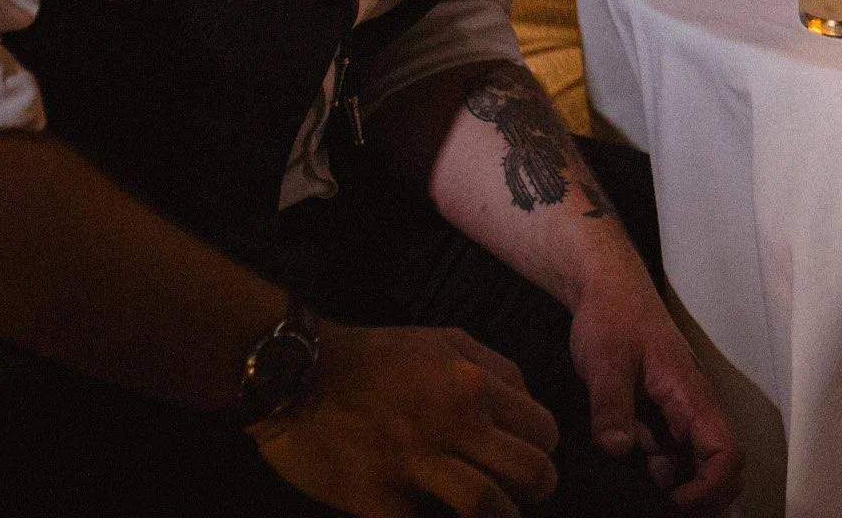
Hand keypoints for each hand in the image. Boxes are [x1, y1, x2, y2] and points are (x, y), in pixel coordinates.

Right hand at [250, 320, 558, 517]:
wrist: (297, 378)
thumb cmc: (376, 357)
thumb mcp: (447, 342)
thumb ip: (496, 370)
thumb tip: (528, 404)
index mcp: (475, 385)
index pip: (544, 431)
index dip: (541, 447)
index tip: (525, 454)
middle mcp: (456, 426)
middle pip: (533, 473)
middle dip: (536, 488)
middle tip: (520, 492)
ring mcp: (418, 467)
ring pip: (491, 508)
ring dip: (500, 516)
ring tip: (493, 513)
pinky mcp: (383, 503)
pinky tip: (441, 516)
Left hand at [565, 234, 741, 511]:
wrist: (608, 287)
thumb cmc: (613, 316)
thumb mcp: (605, 361)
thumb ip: (611, 407)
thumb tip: (618, 450)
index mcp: (690, 394)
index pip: (726, 451)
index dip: (710, 486)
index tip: (676, 501)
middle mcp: (692, 405)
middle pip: (721, 463)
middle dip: (703, 493)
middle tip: (661, 506)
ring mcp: (679, 409)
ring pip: (692, 460)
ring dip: (672, 480)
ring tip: (632, 479)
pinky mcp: (661, 410)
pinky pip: (668, 448)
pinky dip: (654, 463)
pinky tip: (624, 456)